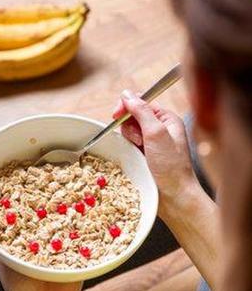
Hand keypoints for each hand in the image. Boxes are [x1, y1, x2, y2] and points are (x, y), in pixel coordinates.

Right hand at [113, 90, 197, 204]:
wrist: (174, 196)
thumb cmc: (170, 166)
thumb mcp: (156, 133)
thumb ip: (141, 111)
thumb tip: (127, 94)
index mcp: (167, 119)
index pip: (142, 102)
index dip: (127, 106)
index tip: (116, 114)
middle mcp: (160, 129)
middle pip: (132, 116)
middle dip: (129, 126)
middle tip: (138, 140)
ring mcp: (151, 142)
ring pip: (128, 131)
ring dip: (129, 139)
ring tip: (139, 151)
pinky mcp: (143, 155)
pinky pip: (127, 144)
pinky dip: (127, 148)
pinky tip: (135, 156)